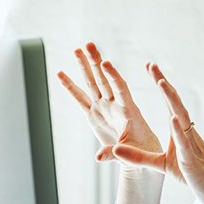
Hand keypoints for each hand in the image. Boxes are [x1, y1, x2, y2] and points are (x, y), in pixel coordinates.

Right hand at [57, 42, 161, 164]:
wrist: (140, 154)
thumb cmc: (142, 152)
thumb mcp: (132, 153)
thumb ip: (115, 153)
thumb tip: (98, 158)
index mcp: (129, 110)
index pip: (120, 89)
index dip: (113, 76)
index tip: (106, 63)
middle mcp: (115, 105)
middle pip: (104, 79)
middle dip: (96, 62)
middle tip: (89, 44)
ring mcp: (103, 108)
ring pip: (92, 84)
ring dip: (85, 67)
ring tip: (77, 49)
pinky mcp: (94, 115)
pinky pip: (80, 98)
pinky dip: (70, 87)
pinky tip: (61, 74)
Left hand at [110, 63, 203, 203]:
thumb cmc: (192, 175)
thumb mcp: (161, 165)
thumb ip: (139, 157)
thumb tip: (116, 149)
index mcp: (180, 131)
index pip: (169, 103)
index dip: (161, 85)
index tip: (150, 68)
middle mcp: (186, 132)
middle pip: (175, 102)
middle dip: (163, 83)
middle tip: (152, 65)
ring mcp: (191, 143)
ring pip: (181, 116)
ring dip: (171, 99)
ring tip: (161, 82)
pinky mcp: (191, 159)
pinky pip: (185, 141)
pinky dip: (178, 129)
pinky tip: (173, 117)